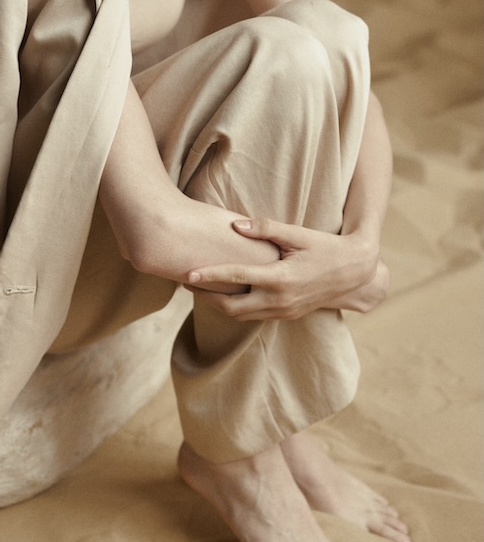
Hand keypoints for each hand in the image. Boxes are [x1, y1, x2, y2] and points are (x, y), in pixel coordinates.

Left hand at [186, 217, 387, 320]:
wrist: (355, 273)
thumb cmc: (326, 247)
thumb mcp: (299, 234)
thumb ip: (266, 228)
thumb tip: (235, 225)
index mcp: (281, 278)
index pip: (237, 278)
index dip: (210, 276)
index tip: (188, 273)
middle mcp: (280, 300)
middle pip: (231, 307)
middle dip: (205, 296)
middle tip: (186, 281)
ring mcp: (283, 311)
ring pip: (240, 315)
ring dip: (218, 304)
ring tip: (199, 288)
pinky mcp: (286, 315)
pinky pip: (253, 316)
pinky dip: (235, 308)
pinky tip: (224, 294)